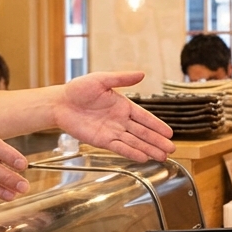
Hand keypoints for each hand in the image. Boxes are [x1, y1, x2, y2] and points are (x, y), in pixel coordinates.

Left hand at [54, 72, 174, 161]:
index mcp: (123, 105)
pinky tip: (143, 157)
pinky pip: (120, 148)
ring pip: (134, 142)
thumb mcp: (101, 79)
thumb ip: (121, 78)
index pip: (145, 117)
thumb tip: (142, 74)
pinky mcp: (102, 141)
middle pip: (143, 133)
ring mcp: (112, 131)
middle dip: (157, 141)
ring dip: (149, 149)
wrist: (59, 103)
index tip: (170, 133)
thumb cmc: (78, 89)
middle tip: (171, 149)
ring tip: (162, 157)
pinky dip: (132, 153)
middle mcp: (120, 120)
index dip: (157, 125)